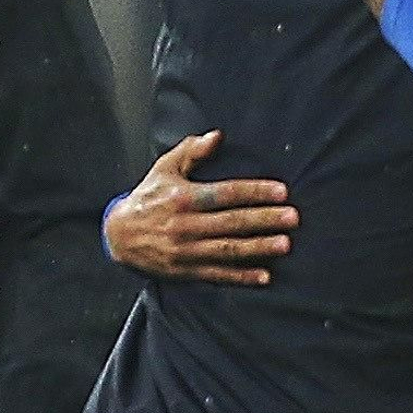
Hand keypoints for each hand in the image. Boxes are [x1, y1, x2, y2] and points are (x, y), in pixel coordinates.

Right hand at [105, 130, 298, 286]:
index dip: (255, 192)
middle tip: (293, 218)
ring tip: (285, 244)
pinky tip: (264, 276)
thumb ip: (191, 151)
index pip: (226, 193)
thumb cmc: (147, 198)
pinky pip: (219, 274)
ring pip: (229, 249)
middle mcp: (186, 225)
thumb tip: (217, 136)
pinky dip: (242, 276)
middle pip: (232, 222)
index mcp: (184, 198)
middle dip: (265, 219)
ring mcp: (187, 251)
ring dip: (259, 247)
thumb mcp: (164, 168)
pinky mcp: (187, 270)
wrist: (119, 237)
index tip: (281, 191)